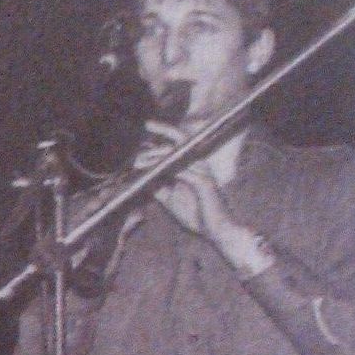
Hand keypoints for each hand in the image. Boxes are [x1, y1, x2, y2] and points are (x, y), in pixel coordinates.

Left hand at [133, 124, 261, 265]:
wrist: (215, 230)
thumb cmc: (196, 214)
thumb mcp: (170, 199)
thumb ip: (159, 186)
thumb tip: (143, 178)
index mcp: (193, 166)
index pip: (179, 143)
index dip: (165, 132)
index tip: (148, 125)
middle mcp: (199, 164)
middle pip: (182, 140)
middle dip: (163, 130)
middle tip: (147, 126)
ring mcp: (203, 172)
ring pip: (179, 154)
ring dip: (157, 154)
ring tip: (140, 158)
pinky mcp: (204, 183)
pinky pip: (182, 171)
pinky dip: (167, 169)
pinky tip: (154, 169)